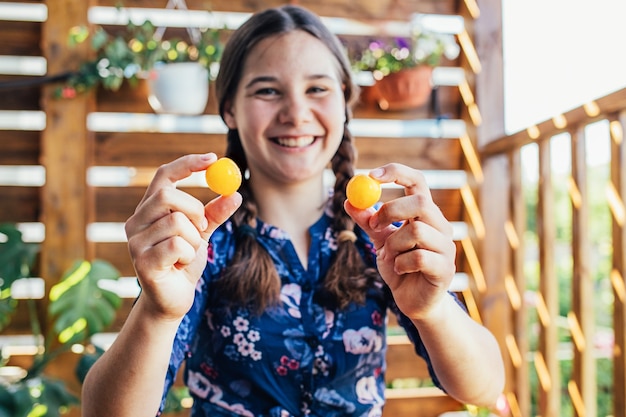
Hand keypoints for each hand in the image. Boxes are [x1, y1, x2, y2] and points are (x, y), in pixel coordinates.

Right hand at [125, 153, 241, 320]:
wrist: (174, 301)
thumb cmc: (183, 264)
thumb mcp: (202, 234)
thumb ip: (215, 214)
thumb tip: (235, 193)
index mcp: (148, 210)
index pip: (163, 175)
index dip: (187, 164)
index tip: (213, 157)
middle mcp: (135, 222)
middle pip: (167, 195)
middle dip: (194, 210)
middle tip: (203, 227)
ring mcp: (135, 242)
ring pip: (176, 222)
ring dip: (194, 239)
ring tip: (187, 254)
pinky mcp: (142, 262)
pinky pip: (176, 245)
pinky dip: (188, 254)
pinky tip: (180, 266)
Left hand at [345, 163, 455, 319]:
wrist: (413, 303)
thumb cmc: (400, 268)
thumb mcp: (380, 241)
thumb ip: (368, 222)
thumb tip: (349, 201)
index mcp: (425, 214)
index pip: (418, 182)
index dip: (397, 173)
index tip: (371, 175)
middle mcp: (440, 226)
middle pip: (420, 202)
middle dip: (391, 211)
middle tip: (374, 224)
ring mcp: (446, 247)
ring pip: (416, 231)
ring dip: (393, 244)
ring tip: (390, 257)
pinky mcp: (445, 269)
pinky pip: (419, 257)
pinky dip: (401, 263)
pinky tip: (399, 270)